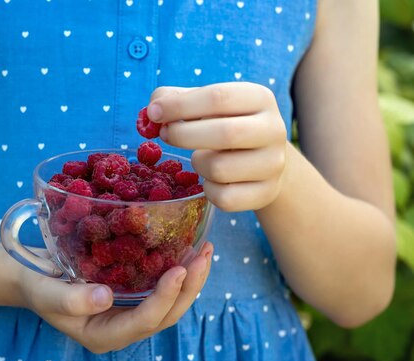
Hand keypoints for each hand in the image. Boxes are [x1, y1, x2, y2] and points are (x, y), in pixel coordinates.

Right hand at [18, 243, 212, 353]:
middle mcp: (123, 328)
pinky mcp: (131, 295)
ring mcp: (129, 313)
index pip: (144, 322)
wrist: (30, 278)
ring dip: (190, 278)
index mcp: (104, 335)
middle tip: (204, 254)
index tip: (179, 269)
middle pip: (166, 315)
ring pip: (169, 303)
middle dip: (189, 287)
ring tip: (204, 248)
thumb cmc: (35, 286)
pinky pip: (161, 288)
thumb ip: (70, 299)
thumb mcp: (45, 292)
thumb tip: (106, 297)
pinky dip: (177, 270)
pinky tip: (187, 248)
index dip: (164, 297)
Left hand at [148, 83, 287, 211]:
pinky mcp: (266, 193)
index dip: (180, 105)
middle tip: (165, 135)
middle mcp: (273, 129)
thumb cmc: (226, 125)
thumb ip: (178, 99)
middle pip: (224, 133)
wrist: (264, 160)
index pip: (218, 97)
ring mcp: (273, 164)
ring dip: (198, 165)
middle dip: (183, 135)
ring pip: (220, 169)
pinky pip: (224, 197)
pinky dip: (208, 190)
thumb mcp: (208, 106)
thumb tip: (153, 109)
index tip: (153, 113)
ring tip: (200, 158)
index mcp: (259, 98)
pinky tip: (211, 180)